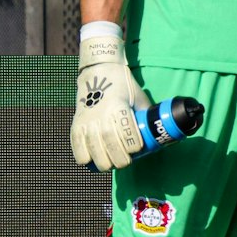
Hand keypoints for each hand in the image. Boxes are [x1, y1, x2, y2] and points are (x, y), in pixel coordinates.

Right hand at [70, 33, 150, 170]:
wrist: (99, 72)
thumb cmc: (124, 87)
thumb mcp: (139, 98)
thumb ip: (146, 116)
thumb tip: (160, 135)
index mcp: (119, 107)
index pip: (126, 132)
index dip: (132, 145)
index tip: (137, 149)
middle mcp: (101, 114)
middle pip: (109, 144)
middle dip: (118, 159)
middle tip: (125, 162)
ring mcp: (86, 120)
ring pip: (93, 149)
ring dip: (103, 162)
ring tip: (110, 164)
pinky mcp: (76, 124)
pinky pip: (77, 146)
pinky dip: (84, 157)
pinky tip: (92, 160)